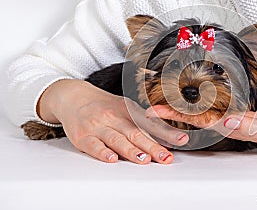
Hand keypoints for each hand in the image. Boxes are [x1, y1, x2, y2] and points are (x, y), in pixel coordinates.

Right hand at [37, 79, 188, 163]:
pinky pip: (93, 145)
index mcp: (128, 110)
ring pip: (117, 139)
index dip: (167, 133)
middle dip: (153, 147)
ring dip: (131, 150)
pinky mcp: (83, 137)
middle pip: (136, 134)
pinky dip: (102, 152)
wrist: (74, 97)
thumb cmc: (105, 107)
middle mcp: (114, 117)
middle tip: (166, 158)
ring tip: (144, 159)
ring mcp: (98, 127)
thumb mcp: (126, 109)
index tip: (182, 140)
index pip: (150, 124)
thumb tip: (167, 139)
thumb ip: (144, 124)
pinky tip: (111, 158)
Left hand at [146, 105, 256, 153]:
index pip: (197, 122)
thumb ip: (249, 124)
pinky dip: (201, 106)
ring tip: (164, 105)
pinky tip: (193, 103)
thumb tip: (224, 122)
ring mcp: (233, 120)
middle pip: (194, 119)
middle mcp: (229, 124)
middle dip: (171, 113)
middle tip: (149, 108)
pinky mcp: (240, 115)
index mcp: (232, 127)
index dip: (175, 117)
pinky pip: (216, 111)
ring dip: (182, 110)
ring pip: (202, 115)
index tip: (156, 112)